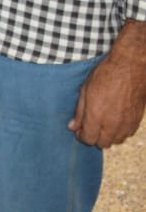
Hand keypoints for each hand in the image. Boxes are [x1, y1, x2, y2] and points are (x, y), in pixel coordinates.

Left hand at [69, 27, 145, 147]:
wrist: (130, 68)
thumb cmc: (105, 75)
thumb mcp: (85, 90)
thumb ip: (79, 112)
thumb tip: (73, 126)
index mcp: (96, 116)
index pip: (88, 139)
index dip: (81, 135)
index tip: (79, 129)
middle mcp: (112, 124)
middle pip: (102, 143)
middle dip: (93, 137)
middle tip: (89, 126)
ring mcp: (126, 124)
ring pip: (116, 141)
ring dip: (107, 136)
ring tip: (102, 123)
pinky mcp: (137, 121)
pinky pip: (127, 134)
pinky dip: (120, 132)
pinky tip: (115, 121)